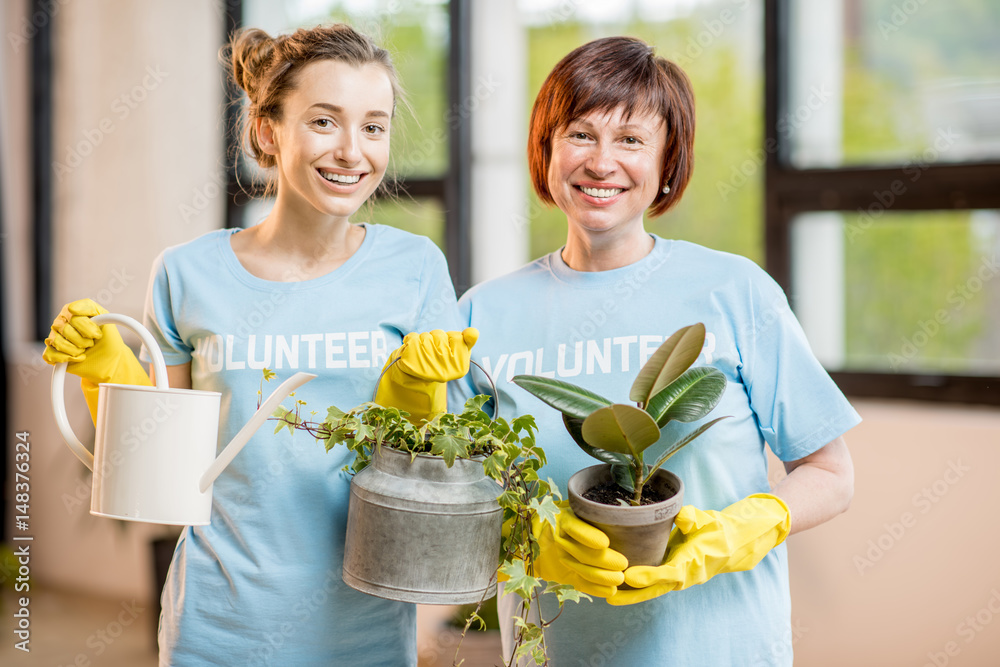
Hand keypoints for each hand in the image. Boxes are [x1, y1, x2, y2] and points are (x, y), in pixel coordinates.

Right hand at [42, 299, 150, 420]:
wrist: (112, 367)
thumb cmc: (115, 347)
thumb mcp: (116, 329)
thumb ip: (111, 316)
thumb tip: (92, 310)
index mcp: (83, 313)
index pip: (73, 308)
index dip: (84, 324)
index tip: (97, 335)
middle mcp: (68, 323)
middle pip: (62, 324)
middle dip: (81, 338)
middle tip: (93, 345)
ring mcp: (60, 338)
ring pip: (55, 338)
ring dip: (74, 348)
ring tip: (86, 353)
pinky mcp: (55, 354)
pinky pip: (50, 353)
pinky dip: (64, 358)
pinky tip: (76, 360)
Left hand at [374, 328, 478, 422]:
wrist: (416, 377)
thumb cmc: (440, 360)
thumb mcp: (459, 352)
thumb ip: (468, 341)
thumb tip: (473, 332)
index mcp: (460, 367)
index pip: (457, 337)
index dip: (449, 337)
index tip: (446, 347)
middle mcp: (445, 370)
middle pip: (440, 335)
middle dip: (435, 337)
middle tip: (432, 350)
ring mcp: (427, 367)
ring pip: (425, 336)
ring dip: (422, 339)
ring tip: (422, 351)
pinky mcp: (411, 364)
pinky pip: (412, 338)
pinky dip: (410, 340)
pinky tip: (412, 351)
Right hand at [532, 501, 626, 598]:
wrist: (546, 538)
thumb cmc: (575, 519)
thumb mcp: (578, 511)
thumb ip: (593, 513)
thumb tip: (618, 513)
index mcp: (563, 519)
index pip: (572, 527)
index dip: (587, 535)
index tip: (604, 542)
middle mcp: (560, 539)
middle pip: (581, 552)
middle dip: (603, 560)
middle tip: (623, 564)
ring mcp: (563, 559)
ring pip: (581, 569)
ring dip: (602, 576)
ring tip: (619, 578)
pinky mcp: (567, 574)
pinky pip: (580, 583)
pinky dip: (596, 588)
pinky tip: (611, 590)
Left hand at [607, 493, 789, 605]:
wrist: (730, 543)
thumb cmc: (716, 530)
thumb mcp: (707, 520)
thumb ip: (693, 517)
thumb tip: (681, 518)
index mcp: (694, 562)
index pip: (670, 573)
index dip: (650, 576)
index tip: (630, 576)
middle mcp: (685, 575)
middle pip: (656, 588)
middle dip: (634, 595)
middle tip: (610, 597)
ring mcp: (678, 577)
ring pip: (653, 589)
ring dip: (631, 595)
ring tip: (607, 597)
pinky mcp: (672, 574)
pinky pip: (653, 584)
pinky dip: (637, 588)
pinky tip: (616, 587)